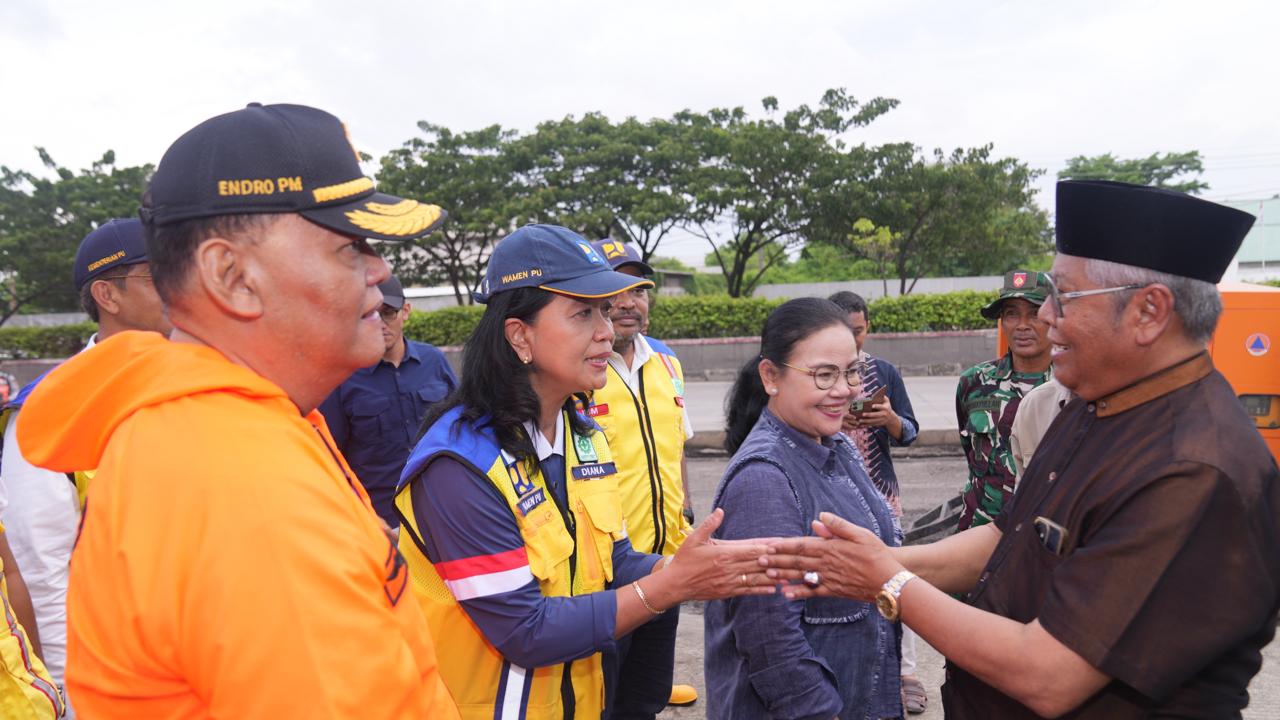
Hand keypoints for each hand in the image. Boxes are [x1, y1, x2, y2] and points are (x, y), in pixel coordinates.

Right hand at [651, 508, 781, 606]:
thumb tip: (720, 511)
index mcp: (723, 553)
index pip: (750, 549)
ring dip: (772, 576)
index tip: (781, 544)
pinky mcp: (727, 591)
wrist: (675, 584)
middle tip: (792, 559)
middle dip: (775, 560)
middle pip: (757, 563)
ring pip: (755, 578)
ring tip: (788, 575)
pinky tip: (773, 588)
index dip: (767, 546)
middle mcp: (729, 568)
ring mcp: (729, 581)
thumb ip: (709, 525)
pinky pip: (748, 590)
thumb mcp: (694, 539)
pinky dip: (761, 589)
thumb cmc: (684, 559)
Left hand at [760, 512, 902, 600]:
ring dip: (783, 575)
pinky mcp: (834, 591)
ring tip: (767, 574)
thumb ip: (839, 526)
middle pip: (797, 561)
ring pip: (801, 576)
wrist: (890, 581)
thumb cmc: (877, 554)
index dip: (784, 545)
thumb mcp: (861, 534)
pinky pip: (813, 592)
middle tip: (759, 559)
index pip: (802, 545)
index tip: (769, 544)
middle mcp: (827, 563)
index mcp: (832, 547)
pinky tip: (786, 594)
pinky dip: (799, 593)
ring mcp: (830, 579)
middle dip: (777, 559)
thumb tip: (820, 517)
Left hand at [853, 398, 895, 429]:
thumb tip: (878, 393)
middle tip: (862, 414)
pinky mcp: (878, 424)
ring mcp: (881, 420)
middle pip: (876, 415)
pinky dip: (866, 425)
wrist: (891, 418)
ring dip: (866, 421)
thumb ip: (883, 397)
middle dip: (869, 415)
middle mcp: (884, 414)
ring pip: (873, 421)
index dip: (877, 406)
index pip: (881, 407)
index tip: (872, 405)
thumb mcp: (887, 401)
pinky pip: (871, 425)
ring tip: (859, 420)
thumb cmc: (886, 407)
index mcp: (885, 408)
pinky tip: (861, 424)